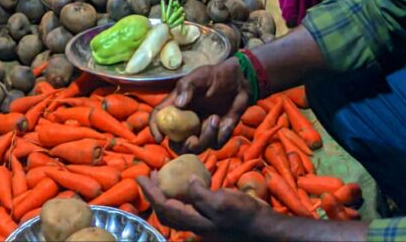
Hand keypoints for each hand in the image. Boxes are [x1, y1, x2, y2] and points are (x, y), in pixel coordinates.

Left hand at [138, 174, 275, 240]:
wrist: (264, 230)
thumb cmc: (244, 216)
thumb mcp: (222, 202)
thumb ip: (201, 195)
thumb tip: (188, 182)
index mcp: (194, 222)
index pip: (164, 207)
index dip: (150, 192)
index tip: (141, 176)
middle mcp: (195, 226)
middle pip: (166, 212)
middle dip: (155, 194)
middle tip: (150, 175)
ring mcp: (203, 224)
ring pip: (176, 213)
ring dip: (166, 195)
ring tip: (163, 178)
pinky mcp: (211, 221)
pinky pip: (188, 210)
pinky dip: (180, 198)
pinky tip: (186, 186)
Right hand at [149, 57, 251, 151]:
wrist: (238, 80)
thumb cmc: (215, 75)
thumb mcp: (199, 76)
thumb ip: (188, 87)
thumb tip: (179, 104)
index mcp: (176, 106)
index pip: (159, 119)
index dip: (155, 129)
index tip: (160, 137)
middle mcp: (186, 121)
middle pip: (176, 143)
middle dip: (183, 146)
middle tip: (193, 139)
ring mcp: (201, 130)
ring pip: (197, 147)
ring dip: (205, 138)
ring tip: (215, 118)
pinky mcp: (218, 134)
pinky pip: (215, 144)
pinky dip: (220, 135)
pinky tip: (227, 121)